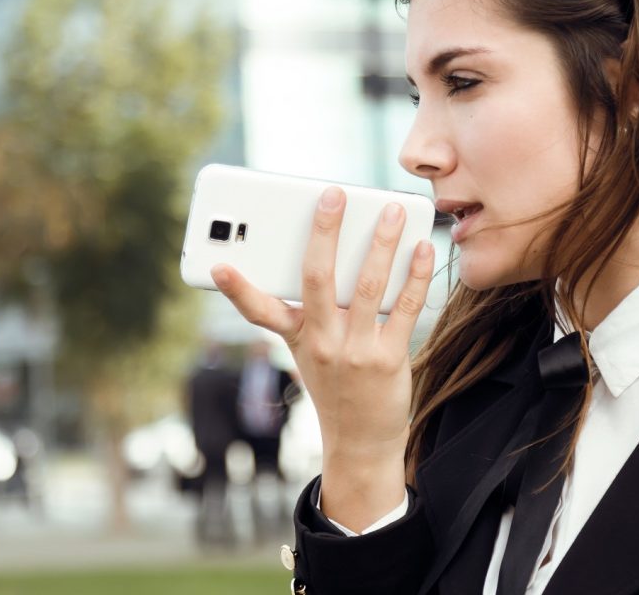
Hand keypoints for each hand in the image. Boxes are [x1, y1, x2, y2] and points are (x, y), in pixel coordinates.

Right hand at [211, 186, 433, 529]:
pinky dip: (414, 275)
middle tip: (334, 195)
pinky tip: (421, 250)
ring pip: (367, 285)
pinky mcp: (389, 359)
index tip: (217, 265)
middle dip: (324, 232)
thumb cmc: (335, 385)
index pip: (258, 310)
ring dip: (382, 243)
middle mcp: (321, 343)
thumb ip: (314, 308)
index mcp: (296, 337)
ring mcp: (354, 352)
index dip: (235, 288)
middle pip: (317, 278)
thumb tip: (334, 252)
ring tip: (393, 211)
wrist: (360, 442)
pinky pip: (403, 308)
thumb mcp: (310, 351)